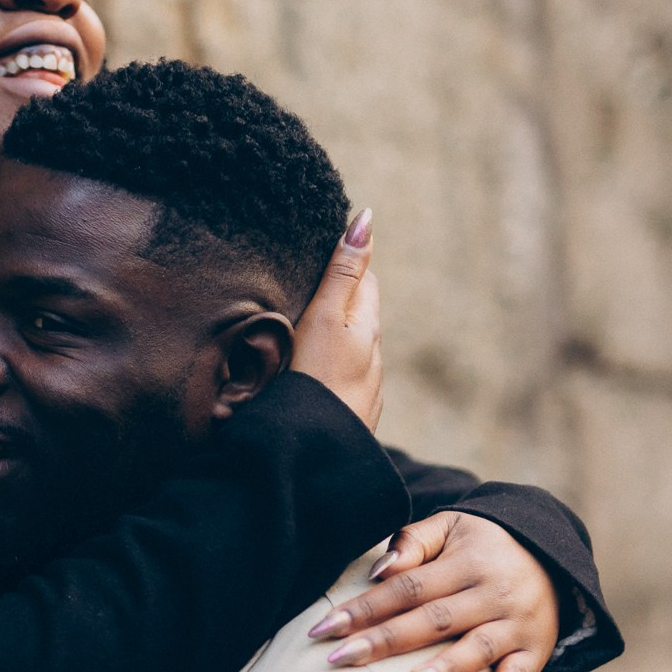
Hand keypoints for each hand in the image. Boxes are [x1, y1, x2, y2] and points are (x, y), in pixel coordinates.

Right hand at [290, 208, 381, 432]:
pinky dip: (324, 368)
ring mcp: (361, 391)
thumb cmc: (318, 380)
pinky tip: (305, 375)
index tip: (319, 252)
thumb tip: (366, 219)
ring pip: (347, 350)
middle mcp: (372, 358)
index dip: (343, 262)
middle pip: (357, 315)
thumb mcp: (327, 317)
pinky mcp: (346, 416)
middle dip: (336, 299)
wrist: (314, 453)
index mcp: (367, 328)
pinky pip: (337, 381)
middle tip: (304, 286)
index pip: (363, 279)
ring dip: (330, 337)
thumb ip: (343, 272)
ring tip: (300, 331)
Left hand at [307, 511, 559, 671]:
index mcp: (465, 562)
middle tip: (340, 659)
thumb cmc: (482, 545)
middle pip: (432, 619)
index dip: (364, 608)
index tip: (323, 629)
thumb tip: (378, 571)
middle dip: (384, 640)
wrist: (553, 556)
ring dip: (444, 668)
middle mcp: (490, 592)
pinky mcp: (537, 649)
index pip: (405, 587)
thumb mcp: (451, 527)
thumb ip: (412, 542)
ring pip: (476, 647)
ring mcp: (515, 622)